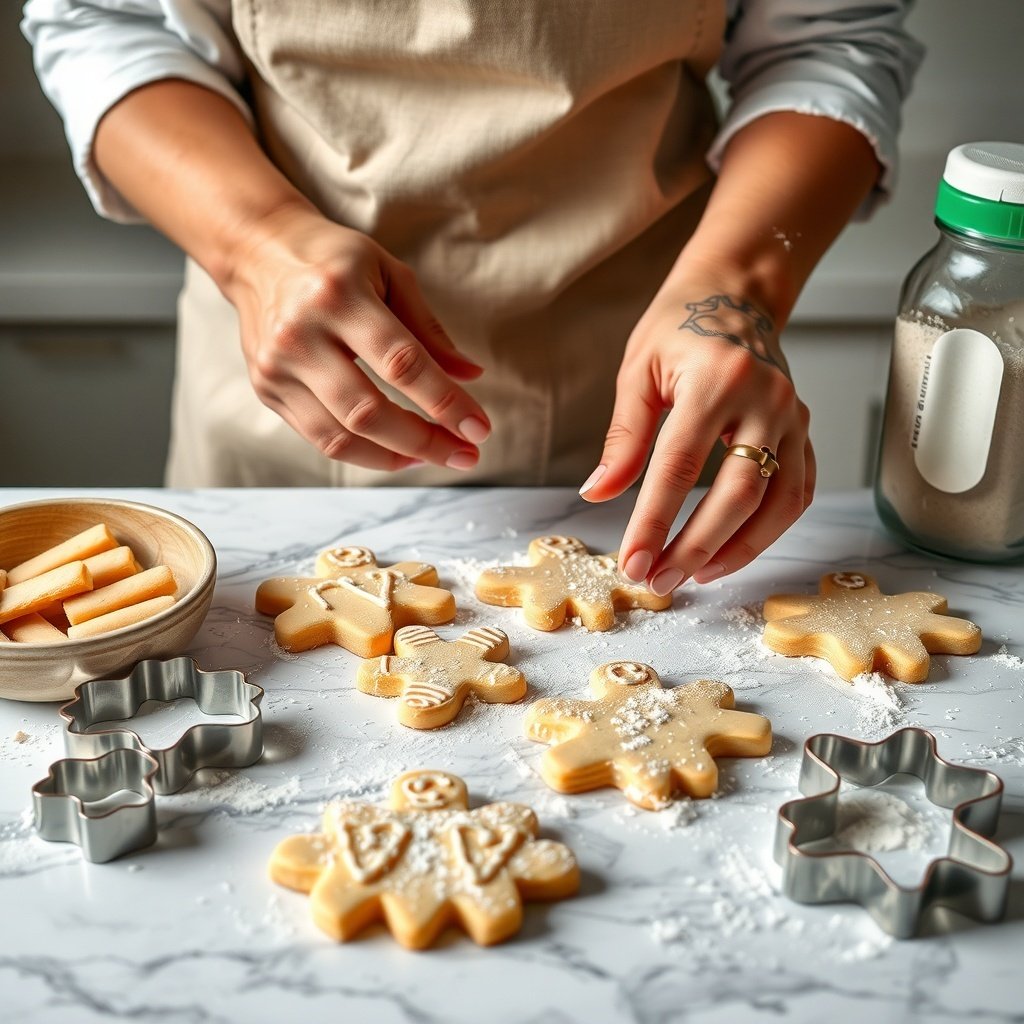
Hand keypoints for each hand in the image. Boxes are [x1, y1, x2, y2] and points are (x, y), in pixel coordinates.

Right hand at [223, 203, 490, 470]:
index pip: (402, 363)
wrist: (257, 254)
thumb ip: (429, 329)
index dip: (445, 402)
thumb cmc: (334, 261)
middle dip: (425, 441)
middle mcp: (301, 334)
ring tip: (435, 456)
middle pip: (369, 411)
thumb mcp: (390, 274)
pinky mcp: (267, 390)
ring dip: (396, 457)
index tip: (479, 428)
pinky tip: (398, 452)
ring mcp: (277, 367)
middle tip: (466, 454)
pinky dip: (365, 454)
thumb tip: (471, 375)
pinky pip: (321, 438)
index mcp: (337, 294)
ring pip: (341, 436)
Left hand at [580, 282, 814, 593]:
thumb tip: (597, 492)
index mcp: (716, 380)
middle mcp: (765, 400)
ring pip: (779, 501)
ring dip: (740, 548)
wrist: (735, 294)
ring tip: (698, 575)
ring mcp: (793, 416)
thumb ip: (623, 437)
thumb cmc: (679, 326)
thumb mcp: (638, 371)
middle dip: (697, 546)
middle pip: (738, 493)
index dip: (654, 522)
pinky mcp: (806, 430)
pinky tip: (735, 548)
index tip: (633, 561)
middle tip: (661, 580)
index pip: (679, 468)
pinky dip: (771, 528)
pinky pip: (798, 491)